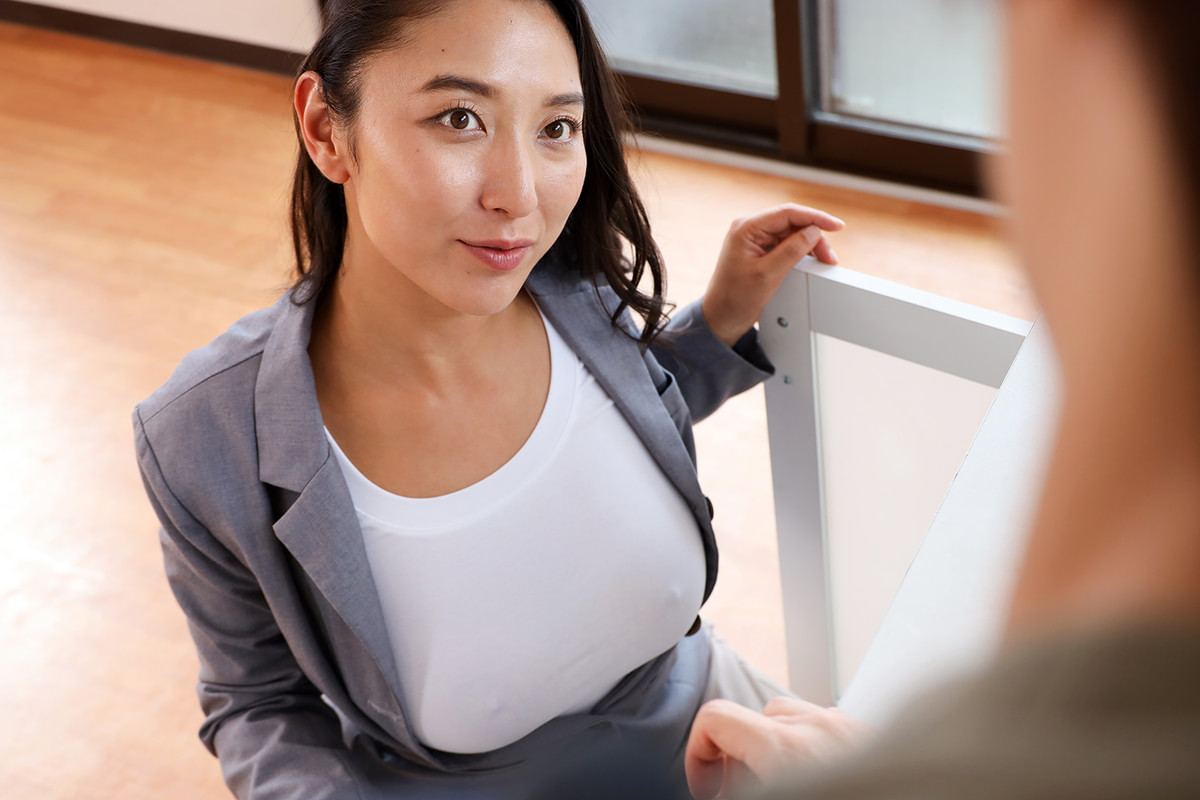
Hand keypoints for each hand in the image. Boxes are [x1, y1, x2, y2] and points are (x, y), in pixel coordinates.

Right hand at [685, 697, 871, 799]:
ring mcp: (849, 729)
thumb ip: (742, 787)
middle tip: (745, 793)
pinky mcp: (874, 738)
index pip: (716, 719)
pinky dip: (817, 748)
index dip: (699, 754)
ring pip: (795, 718)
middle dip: (742, 756)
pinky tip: (823, 781)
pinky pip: (831, 728)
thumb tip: (720, 789)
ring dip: (779, 747)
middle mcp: (817, 729)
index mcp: (783, 747)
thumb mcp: (775, 794)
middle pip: (755, 718)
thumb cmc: (845, 795)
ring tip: (785, 785)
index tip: (707, 787)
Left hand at [701, 204, 844, 346]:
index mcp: (746, 228)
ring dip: (809, 245)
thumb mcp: (768, 274)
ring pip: (792, 233)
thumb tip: (813, 231)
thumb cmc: (735, 299)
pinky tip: (810, 262)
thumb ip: (792, 250)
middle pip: (793, 222)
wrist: (722, 317)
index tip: (837, 225)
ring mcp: (755, 239)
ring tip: (823, 261)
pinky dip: (801, 251)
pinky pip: (786, 243)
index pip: (788, 213)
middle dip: (814, 236)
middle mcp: (750, 229)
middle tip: (829, 257)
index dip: (815, 217)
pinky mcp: (760, 249)